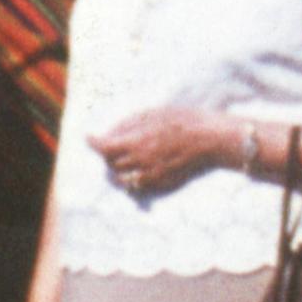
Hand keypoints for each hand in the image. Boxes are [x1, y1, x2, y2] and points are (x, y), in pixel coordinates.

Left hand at [90, 105, 235, 197]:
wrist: (212, 140)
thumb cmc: (185, 120)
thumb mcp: (154, 113)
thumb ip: (129, 125)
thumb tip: (110, 132)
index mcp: (136, 142)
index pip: (103, 148)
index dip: (93, 143)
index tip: (89, 138)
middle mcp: (140, 162)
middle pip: (110, 164)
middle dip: (106, 155)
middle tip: (110, 146)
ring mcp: (150, 176)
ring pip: (122, 180)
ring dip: (116, 170)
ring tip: (121, 160)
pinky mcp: (161, 185)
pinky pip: (138, 188)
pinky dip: (131, 181)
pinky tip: (136, 171)